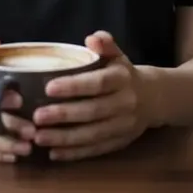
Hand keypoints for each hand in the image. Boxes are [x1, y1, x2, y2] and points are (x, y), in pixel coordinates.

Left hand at [32, 31, 153, 161]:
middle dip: (64, 115)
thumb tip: (92, 39)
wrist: (155, 99)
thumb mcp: (118, 55)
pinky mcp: (120, 143)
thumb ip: (106, 45)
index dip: (74, 86)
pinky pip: (95, 150)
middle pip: (93, 111)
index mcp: (123, 79)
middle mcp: (125, 104)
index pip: (98, 83)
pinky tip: (53, 153)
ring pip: (92, 135)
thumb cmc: (125, 74)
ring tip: (39, 137)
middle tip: (37, 116)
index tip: (49, 87)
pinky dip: (74, 154)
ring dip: (65, 138)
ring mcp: (123, 127)